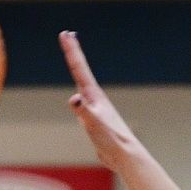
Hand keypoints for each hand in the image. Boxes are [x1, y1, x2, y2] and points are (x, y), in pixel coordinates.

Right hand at [60, 31, 148, 172]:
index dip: (72, 51)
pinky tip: (80, 97)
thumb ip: (84, 111)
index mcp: (94, 96)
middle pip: (81, 71)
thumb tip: (74, 98)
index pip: (80, 68)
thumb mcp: (94, 124)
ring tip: (73, 58)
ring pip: (82, 84)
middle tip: (67, 35)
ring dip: (77, 70)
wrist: (124, 156)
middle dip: (73, 53)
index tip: (66, 34)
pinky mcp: (95, 120)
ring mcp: (95, 108)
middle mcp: (95, 98)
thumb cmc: (111, 140)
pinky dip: (79, 92)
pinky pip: (83, 101)